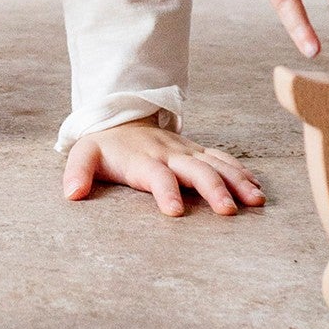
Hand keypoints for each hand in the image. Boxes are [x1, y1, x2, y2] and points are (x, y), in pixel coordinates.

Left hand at [62, 119, 264, 215]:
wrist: (121, 117)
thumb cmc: (104, 145)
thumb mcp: (83, 155)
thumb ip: (77, 173)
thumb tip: (71, 194)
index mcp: (142, 159)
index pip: (156, 175)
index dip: (165, 191)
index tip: (175, 212)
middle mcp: (169, 153)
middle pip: (195, 169)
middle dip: (213, 189)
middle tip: (228, 212)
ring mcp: (186, 151)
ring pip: (216, 163)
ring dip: (236, 181)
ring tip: (255, 201)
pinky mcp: (197, 150)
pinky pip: (223, 159)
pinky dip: (241, 172)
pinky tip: (257, 188)